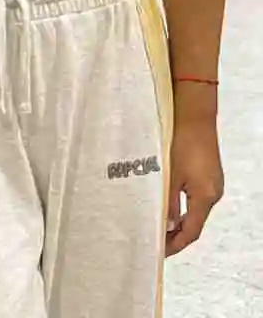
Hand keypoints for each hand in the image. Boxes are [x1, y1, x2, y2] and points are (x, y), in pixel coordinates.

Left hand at [166, 89, 223, 256]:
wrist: (194, 116)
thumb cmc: (180, 143)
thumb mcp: (170, 175)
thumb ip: (167, 202)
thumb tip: (166, 225)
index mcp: (205, 197)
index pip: (191, 231)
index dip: (175, 244)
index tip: (160, 252)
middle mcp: (213, 194)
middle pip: (195, 223)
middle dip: (176, 235)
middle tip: (155, 242)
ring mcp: (212, 184)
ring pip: (194, 210)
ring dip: (178, 220)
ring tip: (157, 227)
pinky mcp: (207, 174)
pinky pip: (195, 197)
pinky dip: (182, 206)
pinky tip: (167, 206)